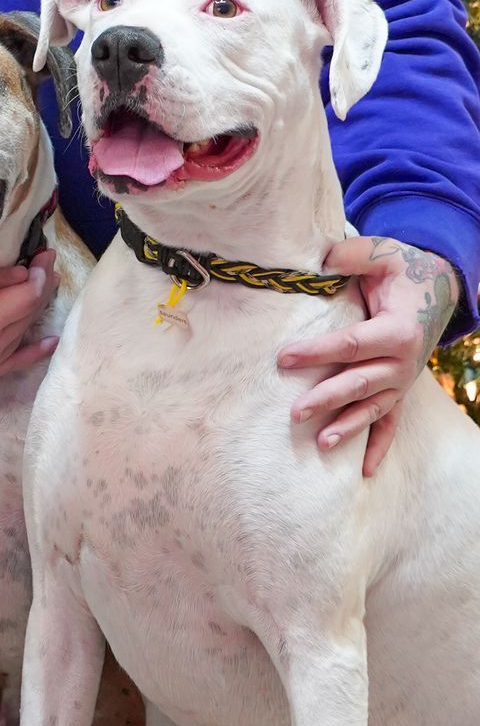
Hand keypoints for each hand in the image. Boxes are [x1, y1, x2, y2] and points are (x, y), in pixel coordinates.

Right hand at [0, 248, 57, 380]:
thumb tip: (26, 274)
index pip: (29, 293)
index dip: (40, 272)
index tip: (44, 253)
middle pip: (31, 310)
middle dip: (41, 284)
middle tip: (46, 261)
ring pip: (25, 329)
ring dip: (35, 306)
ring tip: (42, 284)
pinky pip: (16, 362)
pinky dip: (35, 351)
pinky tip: (52, 341)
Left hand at [278, 235, 458, 475]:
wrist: (440, 286)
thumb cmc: (402, 270)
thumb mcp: (382, 253)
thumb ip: (352, 256)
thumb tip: (322, 261)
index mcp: (398, 329)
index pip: (351, 344)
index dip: (318, 352)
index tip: (284, 358)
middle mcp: (404, 361)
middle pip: (361, 382)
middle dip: (328, 397)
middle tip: (294, 411)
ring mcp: (403, 380)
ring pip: (373, 408)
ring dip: (348, 426)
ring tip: (322, 442)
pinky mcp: (400, 390)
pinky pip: (391, 423)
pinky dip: (379, 447)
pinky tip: (363, 472)